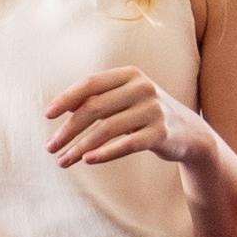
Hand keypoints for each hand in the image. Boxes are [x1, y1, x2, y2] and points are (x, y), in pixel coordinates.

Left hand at [46, 69, 202, 169]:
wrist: (189, 133)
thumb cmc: (146, 114)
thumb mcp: (124, 100)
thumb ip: (97, 99)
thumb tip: (61, 106)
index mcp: (129, 75)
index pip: (90, 84)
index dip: (66, 98)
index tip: (47, 115)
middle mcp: (142, 88)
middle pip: (94, 108)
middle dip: (68, 129)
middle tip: (50, 147)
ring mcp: (154, 110)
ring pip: (106, 129)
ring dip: (80, 147)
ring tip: (62, 161)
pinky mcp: (161, 133)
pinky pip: (126, 144)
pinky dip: (105, 152)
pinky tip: (87, 160)